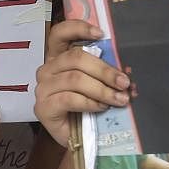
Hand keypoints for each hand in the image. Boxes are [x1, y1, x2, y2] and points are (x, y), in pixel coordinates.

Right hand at [33, 20, 130, 146]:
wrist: (77, 140)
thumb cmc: (87, 109)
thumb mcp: (97, 85)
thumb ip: (104, 73)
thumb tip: (125, 69)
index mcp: (58, 58)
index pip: (60, 33)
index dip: (79, 28)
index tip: (101, 34)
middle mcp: (47, 70)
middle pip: (76, 58)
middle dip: (105, 70)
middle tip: (124, 82)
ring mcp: (43, 88)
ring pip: (75, 79)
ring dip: (102, 89)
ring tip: (119, 99)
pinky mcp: (43, 107)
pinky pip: (70, 98)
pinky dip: (90, 102)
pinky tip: (102, 107)